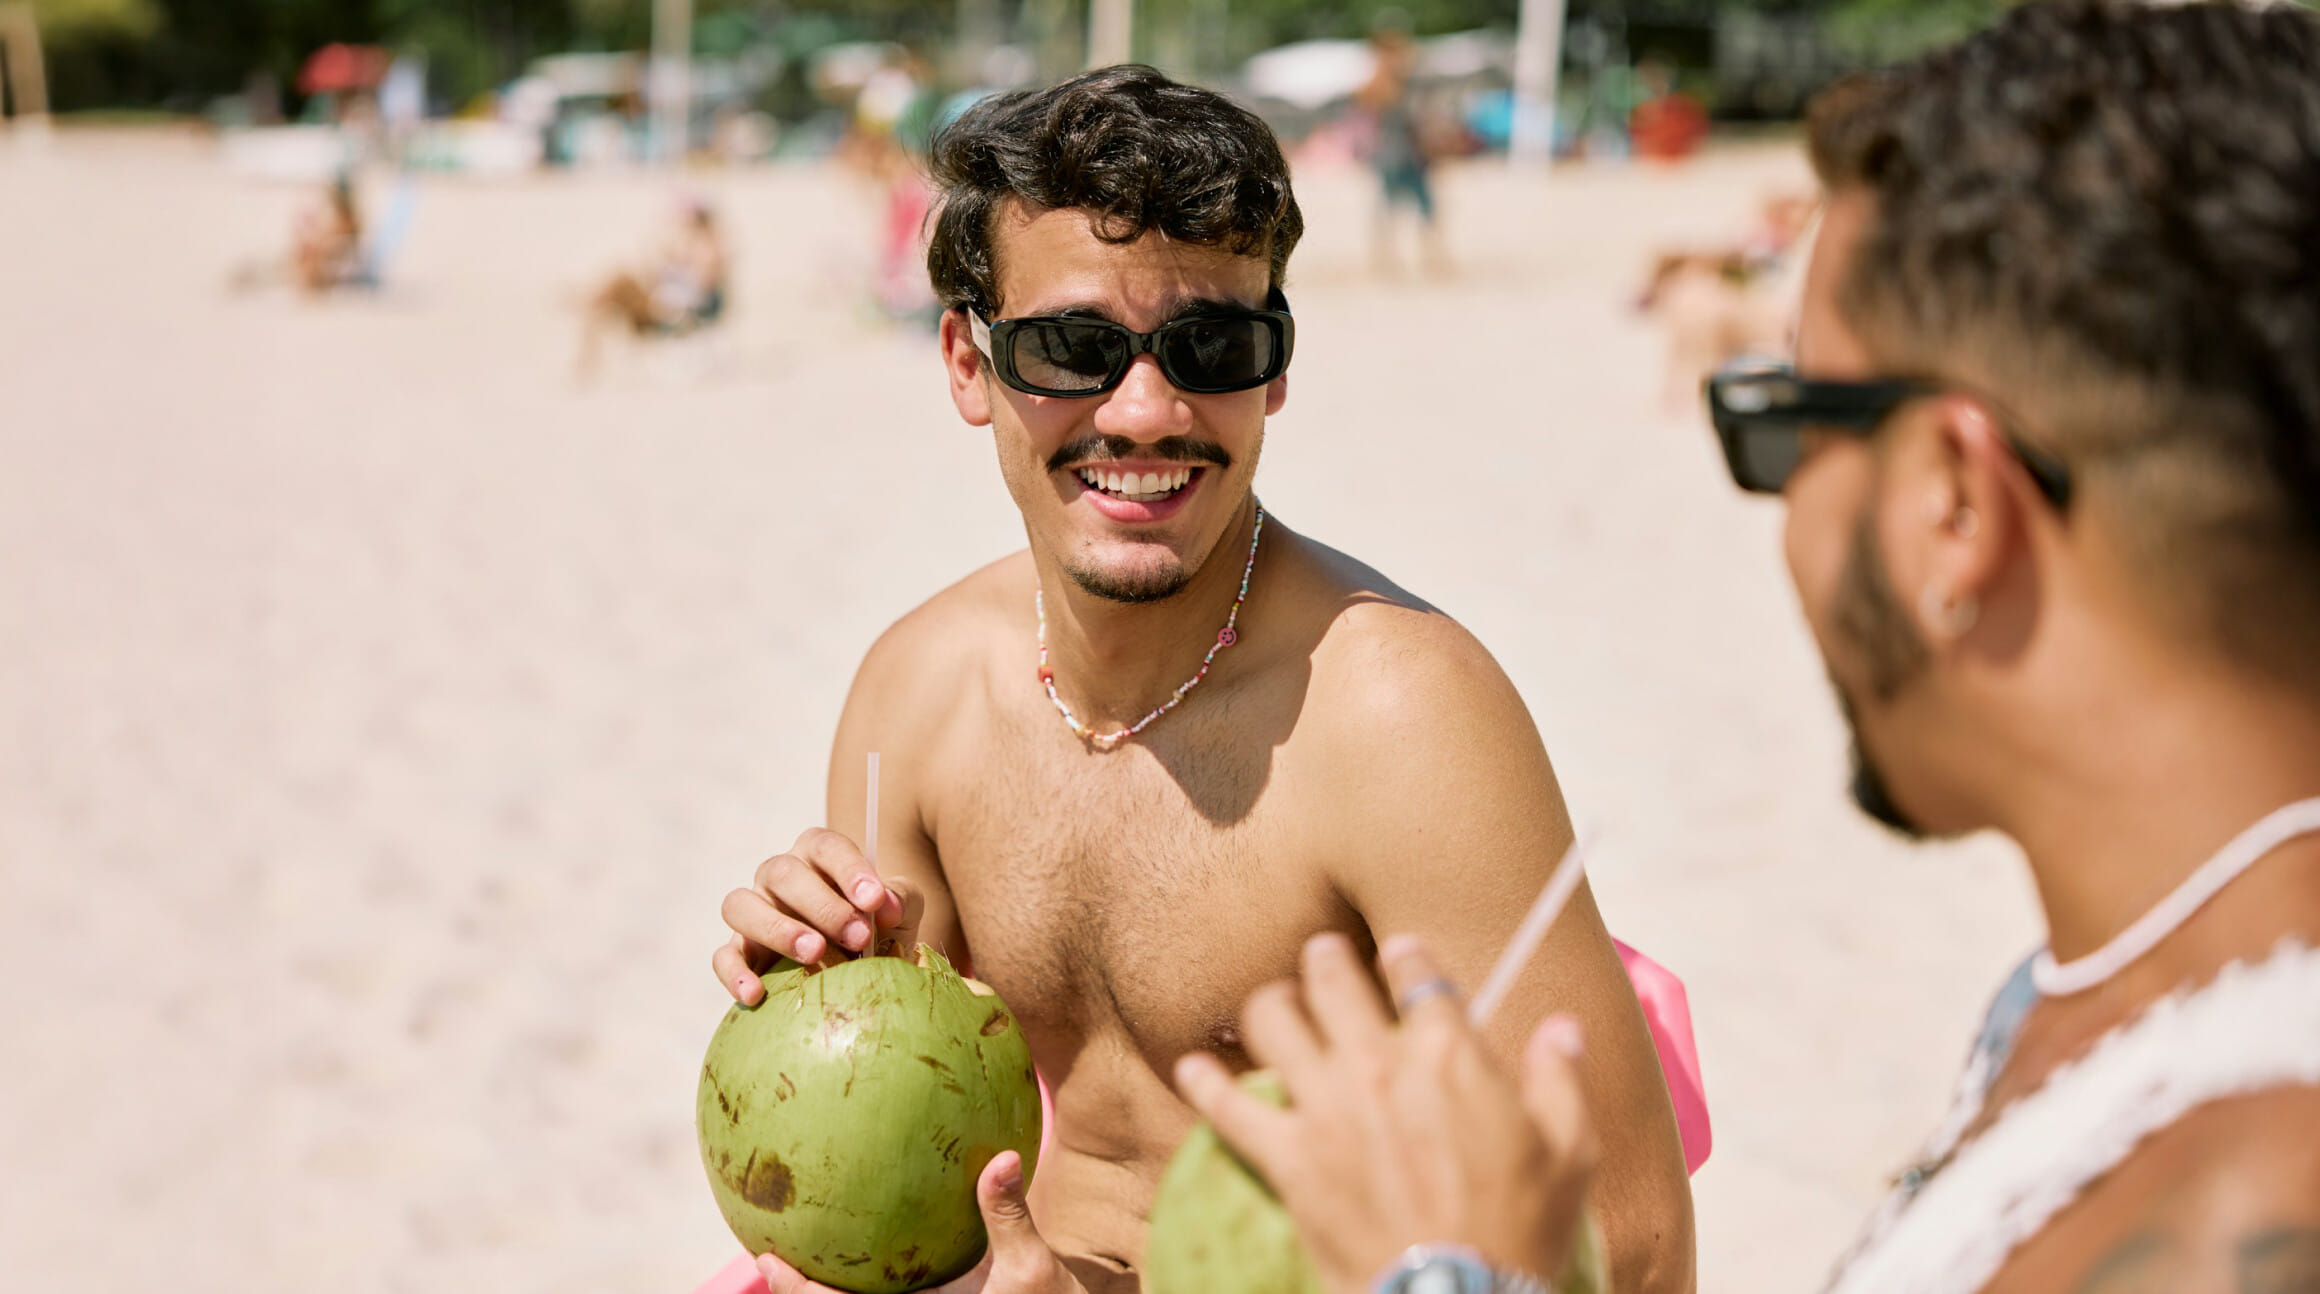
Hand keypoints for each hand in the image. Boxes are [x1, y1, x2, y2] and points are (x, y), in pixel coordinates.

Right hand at [714, 827, 925, 1003]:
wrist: (858, 968)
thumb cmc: (880, 928)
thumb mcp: (900, 910)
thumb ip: (900, 898)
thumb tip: (888, 905)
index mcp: (817, 856)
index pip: (826, 846)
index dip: (849, 869)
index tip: (875, 900)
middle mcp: (779, 877)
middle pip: (783, 873)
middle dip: (823, 905)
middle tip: (859, 937)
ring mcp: (754, 911)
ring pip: (741, 905)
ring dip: (777, 928)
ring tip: (814, 954)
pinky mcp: (739, 952)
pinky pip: (723, 956)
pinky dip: (735, 973)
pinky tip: (756, 994)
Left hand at [754, 1152, 1084, 1293]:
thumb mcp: (1035, 1267)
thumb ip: (1009, 1214)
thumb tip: (1001, 1157)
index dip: (797, 1291)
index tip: (765, 1259)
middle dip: (799, 1290)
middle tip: (765, 1253)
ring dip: (830, 1289)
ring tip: (802, 1247)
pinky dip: (870, 1278)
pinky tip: (873, 1239)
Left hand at [1173, 933, 1596, 1293]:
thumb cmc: (1521, 1230)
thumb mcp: (1569, 1152)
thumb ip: (1559, 1080)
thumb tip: (1562, 1030)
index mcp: (1450, 1053)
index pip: (1416, 974)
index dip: (1405, 956)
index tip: (1399, 953)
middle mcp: (1379, 1064)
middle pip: (1332, 978)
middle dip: (1325, 959)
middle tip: (1322, 956)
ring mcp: (1327, 1107)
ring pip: (1273, 1020)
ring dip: (1270, 1006)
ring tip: (1272, 1007)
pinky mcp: (1288, 1157)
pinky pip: (1228, 1106)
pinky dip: (1206, 1083)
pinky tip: (1193, 1068)